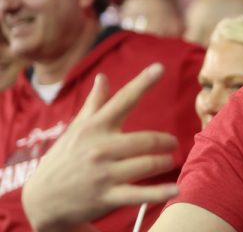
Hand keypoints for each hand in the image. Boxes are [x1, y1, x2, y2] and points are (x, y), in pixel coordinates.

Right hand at [22, 63, 179, 231]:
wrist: (41, 200)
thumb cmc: (65, 158)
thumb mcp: (77, 129)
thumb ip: (95, 103)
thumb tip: (103, 77)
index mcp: (95, 127)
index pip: (123, 100)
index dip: (143, 83)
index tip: (160, 67)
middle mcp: (100, 148)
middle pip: (146, 140)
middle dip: (165, 141)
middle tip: (172, 143)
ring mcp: (104, 174)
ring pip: (147, 164)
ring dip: (164, 162)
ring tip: (167, 161)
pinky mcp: (106, 197)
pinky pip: (138, 194)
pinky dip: (159, 193)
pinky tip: (175, 190)